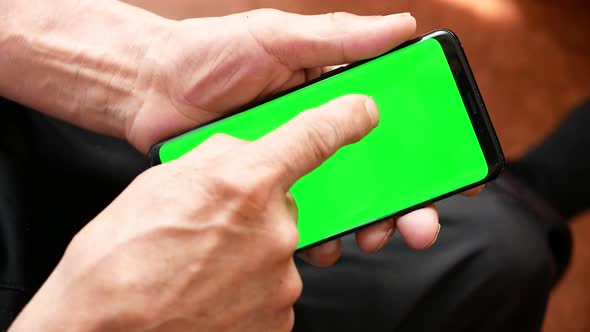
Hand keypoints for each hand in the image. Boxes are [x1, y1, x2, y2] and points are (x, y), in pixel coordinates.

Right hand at [10, 95, 379, 330]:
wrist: (104, 328)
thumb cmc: (120, 258)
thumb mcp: (163, 183)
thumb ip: (218, 159)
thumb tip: (244, 154)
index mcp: (244, 183)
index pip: (314, 137)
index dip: (342, 119)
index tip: (361, 113)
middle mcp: (274, 230)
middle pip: (286, 205)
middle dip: (257, 209)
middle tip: (213, 227)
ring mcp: (280, 280)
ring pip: (278, 249)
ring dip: (250, 251)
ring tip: (203, 265)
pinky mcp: (279, 318)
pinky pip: (273, 287)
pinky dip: (250, 286)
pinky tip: (212, 290)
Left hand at [122, 9, 444, 264]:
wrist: (147, 89)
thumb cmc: (209, 54)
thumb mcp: (276, 36)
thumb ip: (337, 38)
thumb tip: (401, 27)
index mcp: (329, 90)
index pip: (392, 116)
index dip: (426, 141)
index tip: (456, 165)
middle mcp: (316, 128)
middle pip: (377, 167)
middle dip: (406, 198)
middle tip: (421, 224)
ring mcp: (291, 161)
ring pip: (344, 198)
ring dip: (368, 222)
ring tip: (374, 237)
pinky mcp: (263, 188)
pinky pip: (299, 216)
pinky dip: (316, 234)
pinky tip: (322, 244)